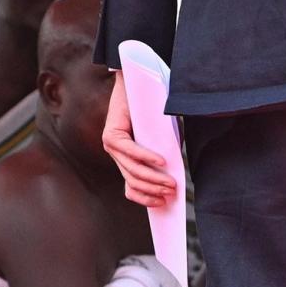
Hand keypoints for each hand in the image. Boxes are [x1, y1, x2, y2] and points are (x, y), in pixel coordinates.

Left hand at [102, 70, 176, 207]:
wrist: (136, 82)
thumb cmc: (152, 110)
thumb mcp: (161, 140)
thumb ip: (164, 156)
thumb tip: (174, 178)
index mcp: (124, 158)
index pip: (131, 187)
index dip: (146, 198)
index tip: (163, 204)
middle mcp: (115, 154)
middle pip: (134, 182)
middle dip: (155, 190)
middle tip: (173, 192)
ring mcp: (110, 146)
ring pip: (133, 171)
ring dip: (153, 178)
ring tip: (171, 182)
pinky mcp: (111, 134)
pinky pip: (131, 152)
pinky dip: (148, 158)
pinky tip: (162, 162)